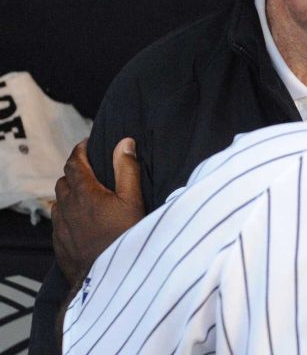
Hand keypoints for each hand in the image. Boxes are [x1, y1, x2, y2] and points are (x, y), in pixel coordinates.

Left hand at [51, 138, 145, 285]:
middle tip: (90, 171)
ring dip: (69, 193)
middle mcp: (67, 206)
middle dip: (75, 171)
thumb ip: (127, 169)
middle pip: (64, 180)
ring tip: (85, 195)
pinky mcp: (60, 244)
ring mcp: (61, 227)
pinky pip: (58, 222)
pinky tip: (80, 221)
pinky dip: (67, 214)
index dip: (80, 150)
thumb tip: (124, 143)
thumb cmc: (125, 237)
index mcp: (85, 192)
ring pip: (59, 201)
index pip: (75, 162)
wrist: (108, 279)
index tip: (87, 144)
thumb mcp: (133, 200)